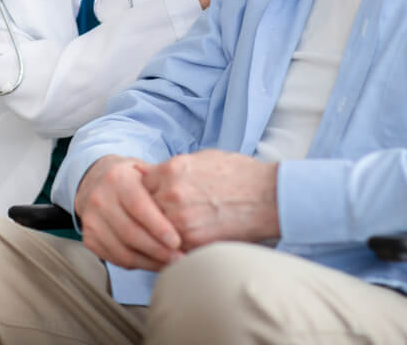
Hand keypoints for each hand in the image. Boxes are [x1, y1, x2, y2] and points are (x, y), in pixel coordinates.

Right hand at [75, 155, 182, 270]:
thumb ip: (162, 185)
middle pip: (130, 232)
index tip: (177, 241)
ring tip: (170, 264)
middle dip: (157, 250)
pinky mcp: (88, 239)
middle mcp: (100, 199)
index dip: (158, 226)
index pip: (138, 206)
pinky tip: (153, 263)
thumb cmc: (130, 177)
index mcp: (116, 178)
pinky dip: (136, 265)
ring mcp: (91, 221)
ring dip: (149, 262)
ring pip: (122, 250)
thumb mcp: (145, 170)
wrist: (96, 181)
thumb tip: (188, 206)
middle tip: (179, 258)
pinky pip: (114, 258)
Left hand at [141, 150, 279, 250]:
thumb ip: (175, 169)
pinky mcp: (192, 242)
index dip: (144, 191)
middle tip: (153, 217)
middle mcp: (171, 194)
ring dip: (156, 233)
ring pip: (152, 231)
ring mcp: (180, 220)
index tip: (148, 197)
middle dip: (147, 213)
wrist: (268, 196)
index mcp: (172, 169)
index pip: (139, 184)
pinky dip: (170, 248)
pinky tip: (178, 244)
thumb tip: (154, 174)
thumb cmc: (240, 174)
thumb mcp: (203, 158)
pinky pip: (169, 248)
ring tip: (165, 233)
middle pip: (141, 209)